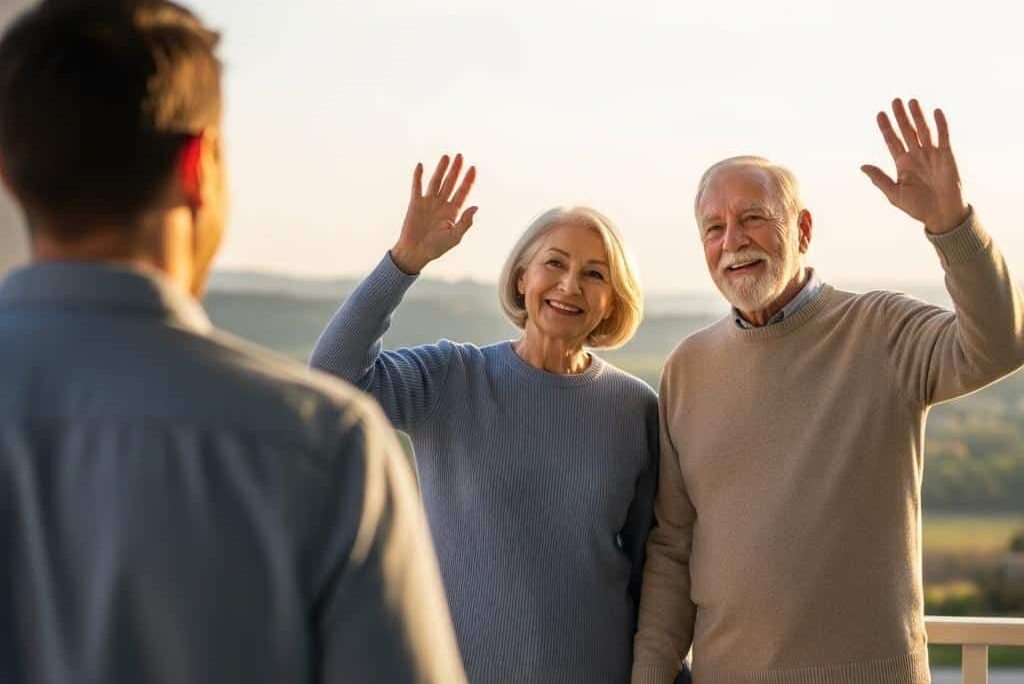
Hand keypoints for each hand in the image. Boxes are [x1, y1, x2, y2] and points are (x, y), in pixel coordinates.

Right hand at [390, 154, 477, 273]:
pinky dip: (418, 176)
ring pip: (436, 181)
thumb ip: (465, 222)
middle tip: (460, 156)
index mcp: (453, 212)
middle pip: (450, 183)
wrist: (416, 252)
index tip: (473, 168)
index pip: (463, 192)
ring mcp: (428, 202)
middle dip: (456, 170)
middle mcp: (442, 204)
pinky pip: (417, 187)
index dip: (468, 180)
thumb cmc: (436, 248)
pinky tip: (421, 165)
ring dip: (441, 169)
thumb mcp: (454, 237)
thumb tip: (476, 207)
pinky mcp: (415, 203)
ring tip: (446, 156)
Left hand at [861, 98, 968, 233]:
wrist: (941, 214)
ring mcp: (931, 154)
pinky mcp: (946, 156)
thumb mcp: (894, 193)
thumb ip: (879, 178)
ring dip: (918, 116)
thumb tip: (862, 166)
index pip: (893, 141)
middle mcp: (916, 156)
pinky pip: (943, 136)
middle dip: (901, 116)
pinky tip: (935, 112)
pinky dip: (940, 124)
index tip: (880, 114)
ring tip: (911, 101)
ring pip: (923, 130)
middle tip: (895, 100)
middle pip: (907, 131)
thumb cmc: (917, 207)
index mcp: (902, 164)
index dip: (886, 128)